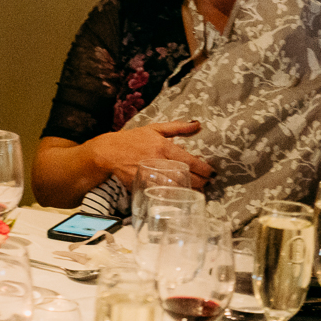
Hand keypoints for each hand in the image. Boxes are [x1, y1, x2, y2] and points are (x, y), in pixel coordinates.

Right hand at [87, 120, 213, 188]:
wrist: (108, 152)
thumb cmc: (132, 139)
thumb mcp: (154, 129)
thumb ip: (178, 127)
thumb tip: (198, 125)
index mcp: (164, 147)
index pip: (191, 161)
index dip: (205, 169)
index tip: (213, 173)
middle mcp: (159, 161)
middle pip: (187, 176)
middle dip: (201, 182)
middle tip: (208, 183)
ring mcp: (151, 175)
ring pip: (176, 187)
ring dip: (189, 190)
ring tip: (197, 190)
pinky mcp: (143, 185)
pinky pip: (162, 193)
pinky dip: (174, 196)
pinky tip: (180, 195)